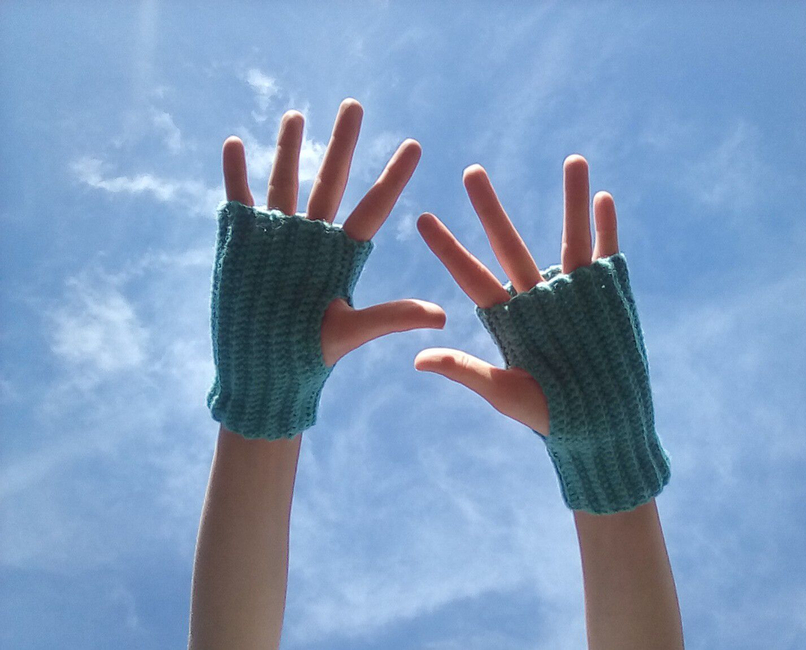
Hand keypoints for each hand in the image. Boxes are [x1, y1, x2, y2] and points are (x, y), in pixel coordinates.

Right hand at [222, 100, 445, 366]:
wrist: (263, 370)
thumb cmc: (310, 354)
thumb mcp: (354, 330)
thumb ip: (392, 315)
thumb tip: (444, 315)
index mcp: (343, 254)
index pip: (374, 207)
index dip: (393, 177)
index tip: (415, 146)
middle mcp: (313, 238)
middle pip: (331, 180)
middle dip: (342, 143)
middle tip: (354, 106)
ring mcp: (277, 237)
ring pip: (285, 181)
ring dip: (288, 148)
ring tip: (296, 114)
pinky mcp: (244, 243)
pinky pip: (239, 199)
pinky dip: (235, 172)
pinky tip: (235, 143)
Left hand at [414, 155, 618, 434]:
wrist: (601, 427)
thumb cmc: (549, 416)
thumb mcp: (504, 392)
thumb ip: (466, 371)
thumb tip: (417, 358)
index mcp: (507, 318)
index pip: (470, 276)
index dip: (447, 248)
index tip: (420, 218)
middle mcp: (537, 297)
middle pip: (510, 245)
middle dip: (491, 210)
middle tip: (471, 172)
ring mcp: (574, 293)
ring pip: (568, 237)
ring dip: (570, 199)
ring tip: (572, 159)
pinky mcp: (608, 296)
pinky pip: (607, 254)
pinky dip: (606, 227)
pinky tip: (603, 197)